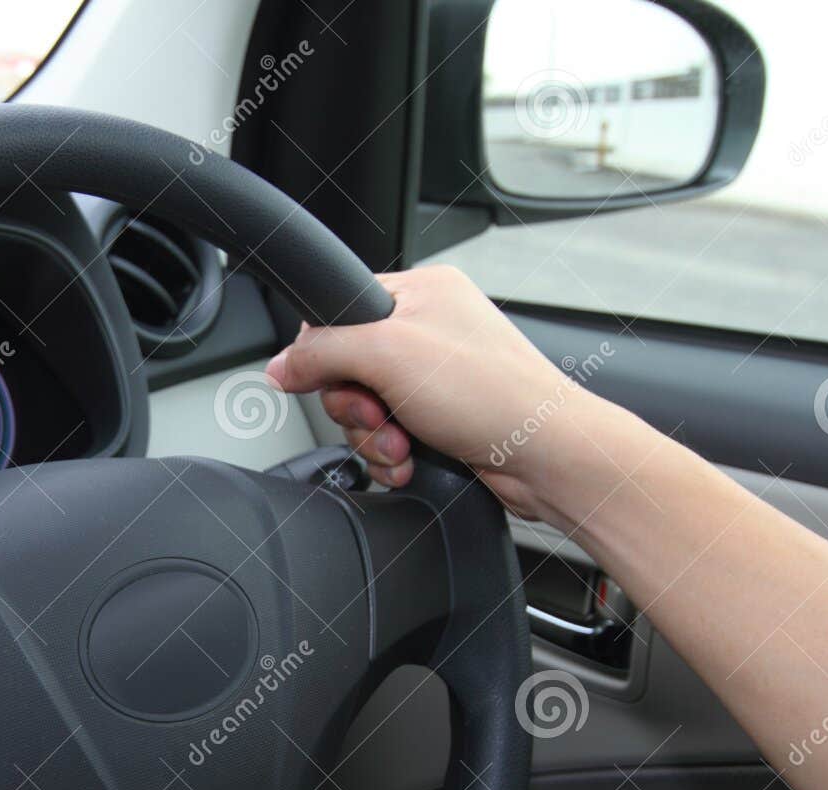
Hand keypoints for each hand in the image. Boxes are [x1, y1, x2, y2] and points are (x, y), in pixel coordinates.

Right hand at [265, 264, 625, 522]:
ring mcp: (435, 377)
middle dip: (355, 406)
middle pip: (344, 368)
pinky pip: (387, 435)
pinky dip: (391, 453)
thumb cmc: (494, 394)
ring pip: (364, 409)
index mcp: (420, 291)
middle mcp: (428, 329)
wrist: (547, 457)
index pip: (337, 312)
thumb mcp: (388, 354)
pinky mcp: (441, 418)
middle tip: (378, 415)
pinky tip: (411, 460)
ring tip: (402, 444)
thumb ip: (322, 352)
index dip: (324, 352)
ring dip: (373, 436)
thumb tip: (281, 366)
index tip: (330, 378)